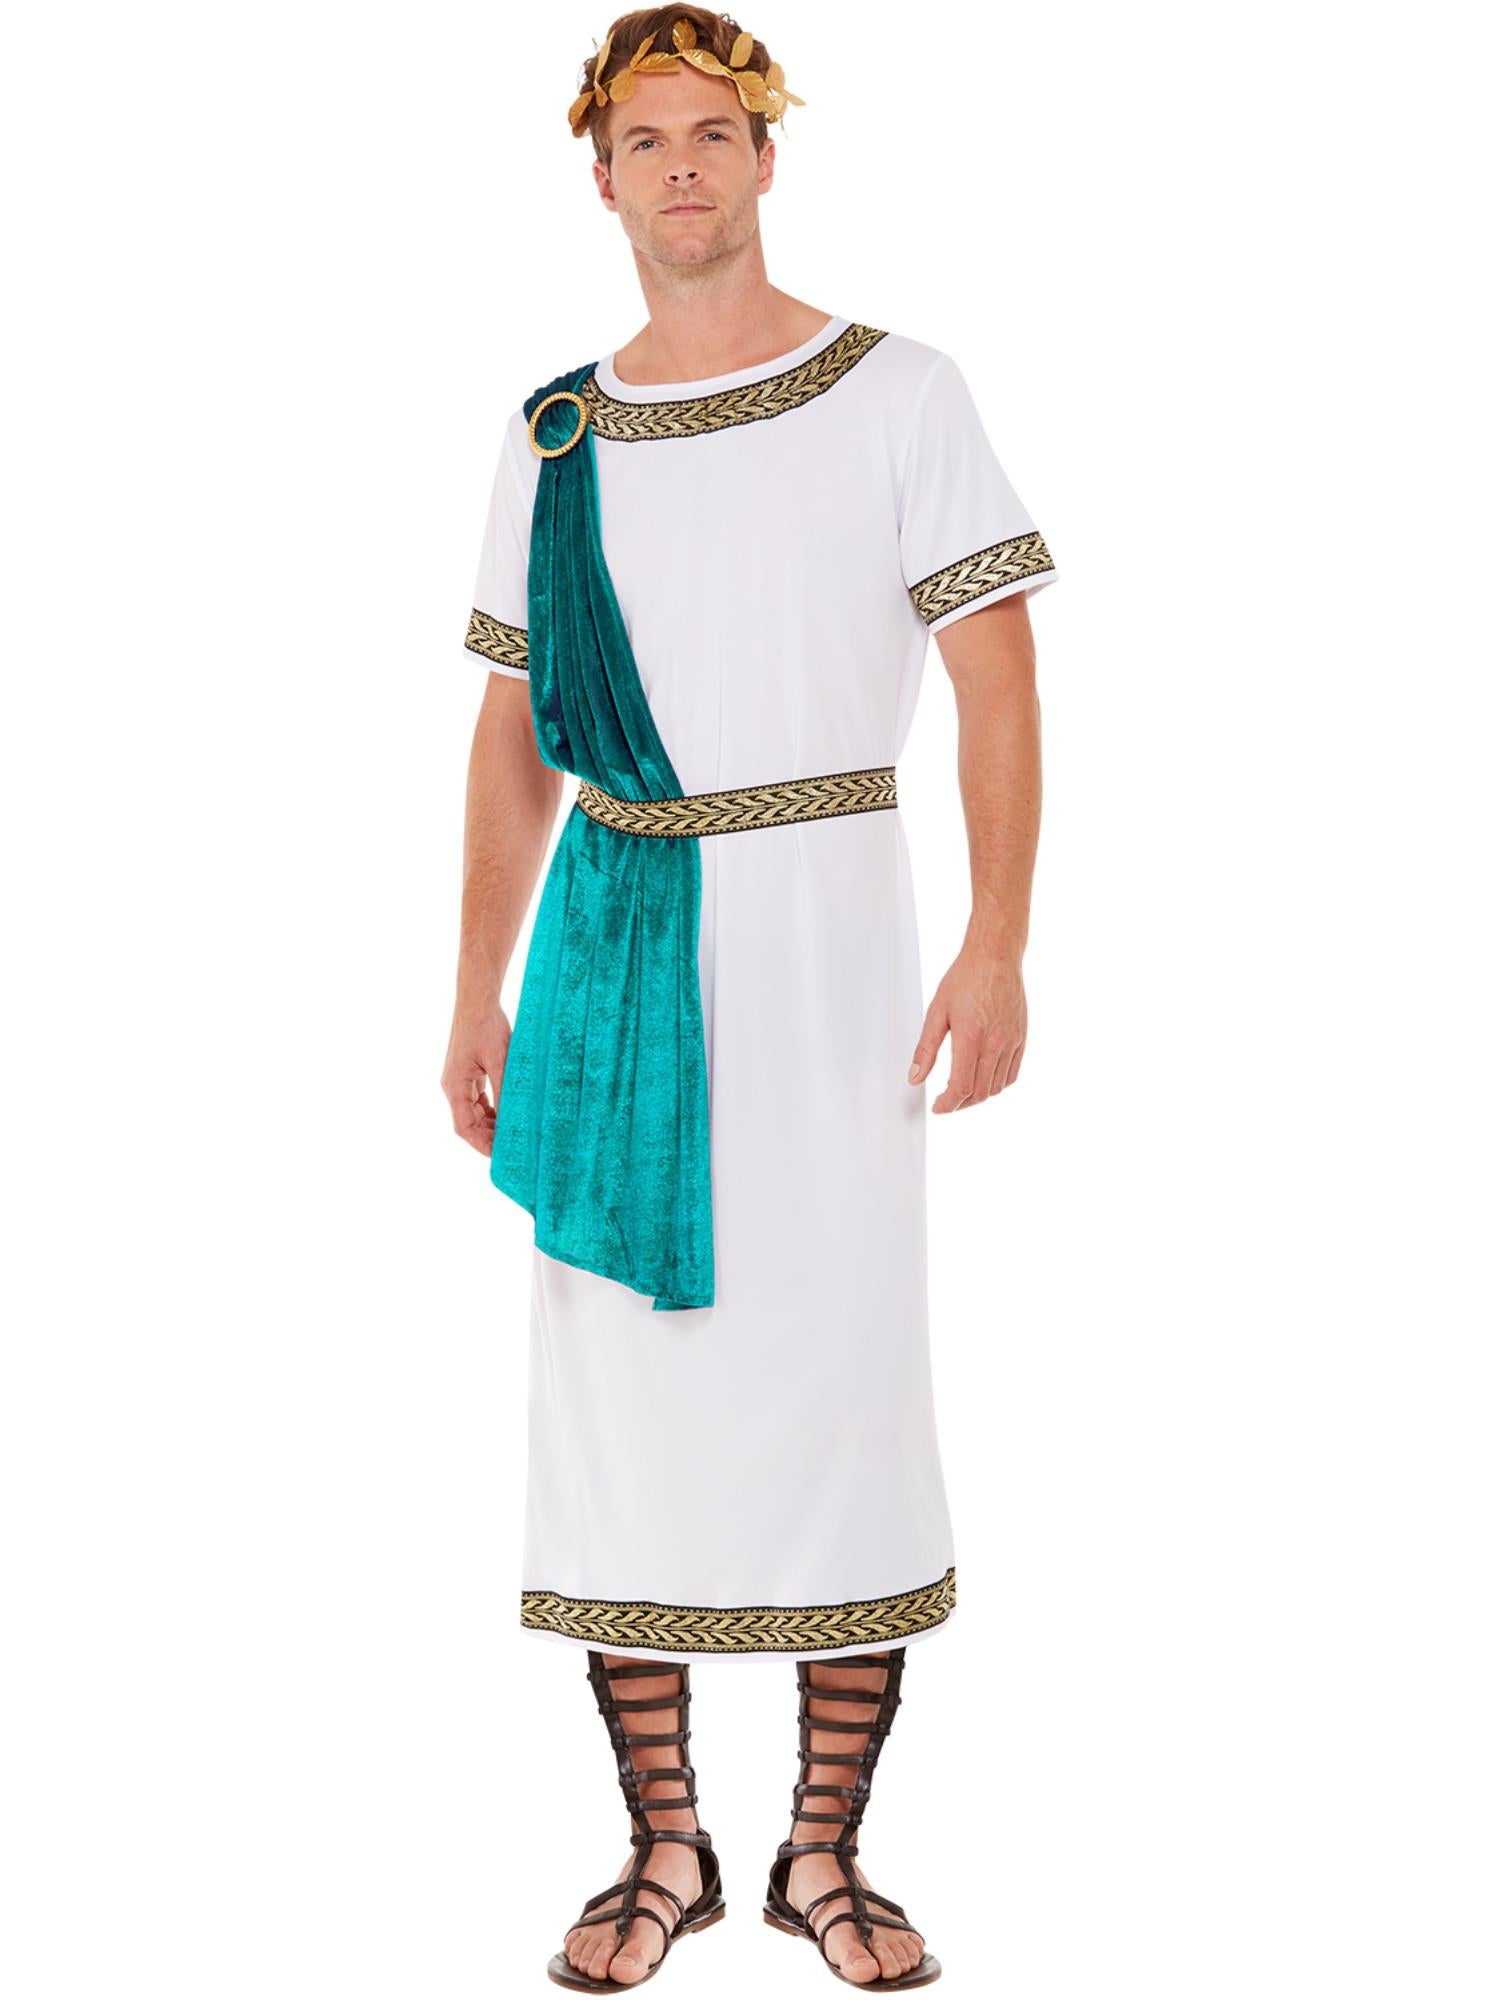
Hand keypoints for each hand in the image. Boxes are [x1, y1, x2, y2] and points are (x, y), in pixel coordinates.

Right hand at [442, 1006, 511, 1156]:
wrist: (477, 1001)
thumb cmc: (487, 1027)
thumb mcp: (500, 1061)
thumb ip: (503, 1091)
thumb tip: (512, 1119)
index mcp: (455, 1086)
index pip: (464, 1127)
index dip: (480, 1144)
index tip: (498, 1155)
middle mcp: (453, 1086)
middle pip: (467, 1122)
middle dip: (487, 1137)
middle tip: (511, 1148)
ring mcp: (459, 1080)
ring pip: (473, 1112)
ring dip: (490, 1125)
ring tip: (512, 1134)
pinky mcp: (468, 1073)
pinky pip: (477, 1099)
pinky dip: (490, 1110)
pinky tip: (507, 1114)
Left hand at [907, 944, 1026, 1112]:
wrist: (995, 957)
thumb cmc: (965, 978)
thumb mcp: (936, 1013)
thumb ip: (925, 1049)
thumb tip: (915, 1077)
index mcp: (971, 1037)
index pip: (961, 1087)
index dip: (948, 1104)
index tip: (938, 1107)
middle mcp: (995, 1043)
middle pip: (980, 1092)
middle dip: (961, 1103)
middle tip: (947, 1101)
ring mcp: (1012, 1041)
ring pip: (997, 1087)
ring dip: (979, 1096)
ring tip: (963, 1090)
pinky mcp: (1022, 1038)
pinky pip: (1012, 1073)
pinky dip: (998, 1084)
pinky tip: (984, 1078)